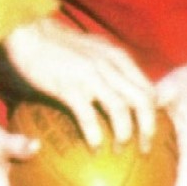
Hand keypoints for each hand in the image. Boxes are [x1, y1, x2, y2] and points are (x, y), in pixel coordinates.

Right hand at [0, 17, 156, 150]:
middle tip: (144, 150)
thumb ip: (113, 67)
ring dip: (124, 135)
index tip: (150, 133)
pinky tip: (95, 148)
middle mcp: (110, 66)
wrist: (32, 34)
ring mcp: (90, 76)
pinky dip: (95, 136)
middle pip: (142, 102)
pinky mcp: (69, 87)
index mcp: (119, 58)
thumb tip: (127, 92)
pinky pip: (89, 117)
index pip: (148, 89)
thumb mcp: (96, 50)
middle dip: (148, 130)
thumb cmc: (62, 46)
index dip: (155, 115)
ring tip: (120, 151)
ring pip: (120, 110)